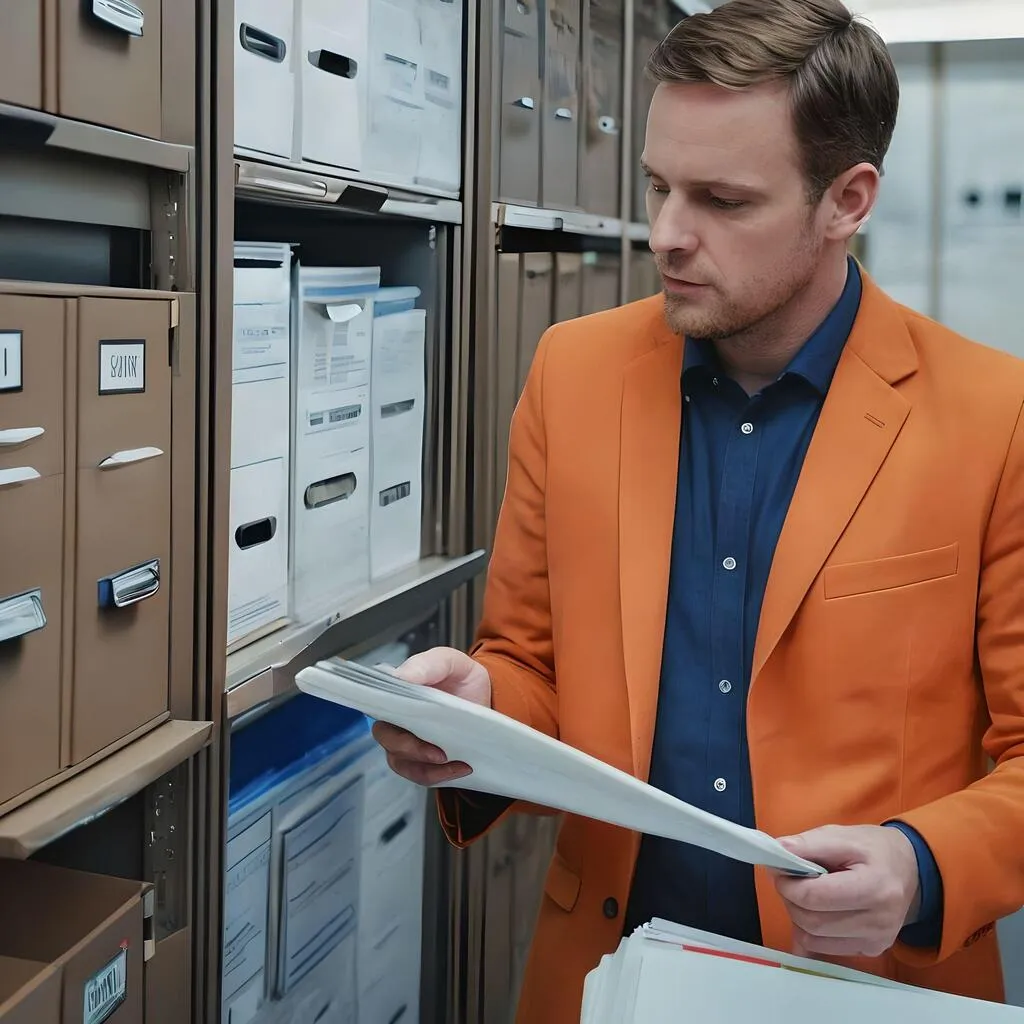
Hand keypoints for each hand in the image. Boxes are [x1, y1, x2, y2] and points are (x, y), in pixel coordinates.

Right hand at [371, 647, 491, 787]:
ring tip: (456, 763)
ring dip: (427, 768)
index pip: (375, 703)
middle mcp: (395, 718)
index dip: (384, 713)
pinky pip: (421, 775)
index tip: (404, 720)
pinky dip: (440, 775)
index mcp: (396, 692)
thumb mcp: (449, 662)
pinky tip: (462, 768)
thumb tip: (400, 675)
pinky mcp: (423, 760)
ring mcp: (407, 741)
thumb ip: (426, 664)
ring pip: (402, 762)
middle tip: (438, 752)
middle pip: (386, 738)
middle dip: (410, 749)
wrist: (488, 696)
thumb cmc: (461, 677)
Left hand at [774, 825, 920, 959]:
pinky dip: (810, 931)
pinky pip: (824, 949)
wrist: (911, 870)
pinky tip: (816, 911)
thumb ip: (808, 844)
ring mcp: (877, 941)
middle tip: (789, 881)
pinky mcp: (872, 950)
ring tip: (804, 894)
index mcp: (874, 887)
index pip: (815, 897)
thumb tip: (777, 851)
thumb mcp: (842, 835)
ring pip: (813, 940)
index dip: (789, 884)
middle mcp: (879, 921)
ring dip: (797, 917)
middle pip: (812, 922)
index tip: (780, 870)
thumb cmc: (873, 849)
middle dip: (790, 900)